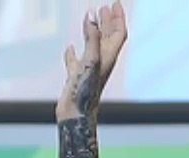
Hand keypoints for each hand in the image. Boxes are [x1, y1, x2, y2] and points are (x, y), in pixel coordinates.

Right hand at [56, 2, 126, 121]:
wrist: (76, 116)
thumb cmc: (86, 91)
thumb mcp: (91, 59)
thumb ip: (92, 37)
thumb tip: (92, 14)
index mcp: (108, 57)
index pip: (118, 33)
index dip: (118, 17)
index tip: (115, 3)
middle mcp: (101, 63)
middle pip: (109, 38)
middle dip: (109, 21)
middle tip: (106, 8)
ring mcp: (88, 71)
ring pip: (93, 48)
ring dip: (93, 32)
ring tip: (90, 20)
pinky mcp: (76, 79)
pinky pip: (76, 63)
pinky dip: (73, 53)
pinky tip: (69, 48)